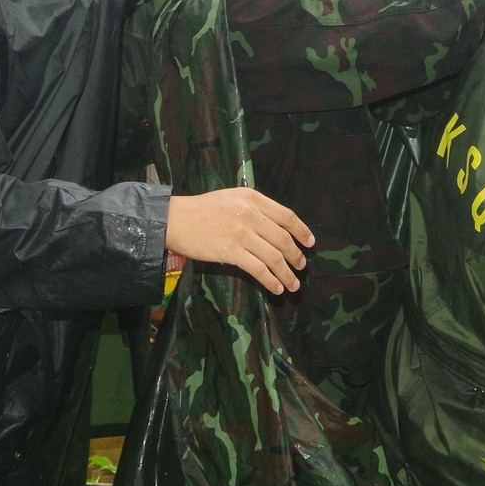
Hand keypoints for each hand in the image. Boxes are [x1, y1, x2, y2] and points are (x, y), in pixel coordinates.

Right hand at [165, 187, 315, 295]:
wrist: (175, 219)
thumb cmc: (202, 209)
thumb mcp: (232, 198)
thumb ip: (254, 208)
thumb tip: (276, 228)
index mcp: (253, 199)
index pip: (287, 216)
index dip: (302, 231)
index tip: (309, 242)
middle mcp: (251, 214)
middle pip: (283, 238)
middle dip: (296, 256)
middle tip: (301, 266)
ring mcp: (241, 233)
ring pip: (274, 256)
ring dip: (287, 273)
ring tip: (293, 284)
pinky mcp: (231, 251)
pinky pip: (258, 268)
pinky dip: (271, 280)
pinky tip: (276, 288)